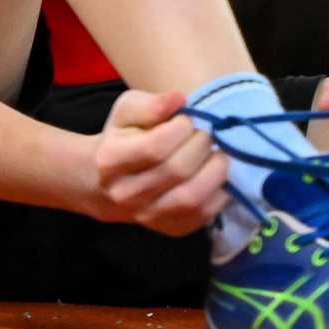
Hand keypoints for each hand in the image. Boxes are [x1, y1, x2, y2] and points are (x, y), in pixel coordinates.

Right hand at [87, 88, 229, 235]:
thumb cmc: (123, 139)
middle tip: (205, 133)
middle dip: (200, 145)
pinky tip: (216, 175)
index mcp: (110, 160)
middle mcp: (126, 194)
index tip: (187, 118)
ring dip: (214, 170)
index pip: (154, 147)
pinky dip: (219, 193)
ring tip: (218, 153)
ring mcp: (148, 216)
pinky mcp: (171, 228)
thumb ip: (151, 104)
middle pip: (177, 170)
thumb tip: (179, 100)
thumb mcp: (128, 112)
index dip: (180, 128)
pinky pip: (203, 214)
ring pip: (191, 196)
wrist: (109, 183)